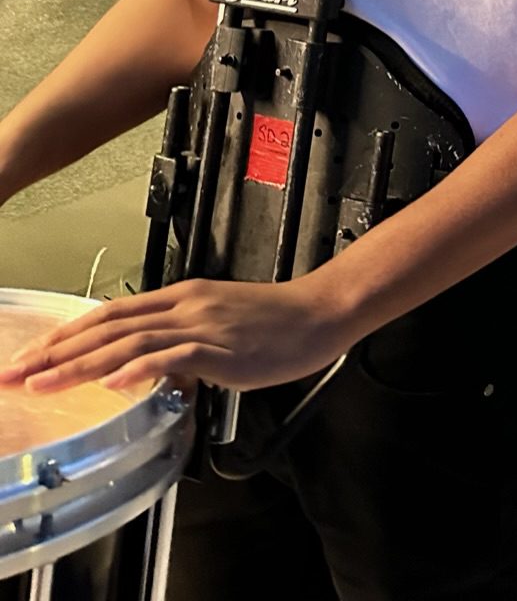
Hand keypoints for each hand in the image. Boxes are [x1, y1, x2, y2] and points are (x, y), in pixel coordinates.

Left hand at [0, 276, 356, 395]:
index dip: (66, 332)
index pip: (111, 313)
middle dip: (55, 352)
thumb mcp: (220, 322)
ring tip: (42, 383)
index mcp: (183, 298)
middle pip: (108, 327)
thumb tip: (147, 367)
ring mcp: (203, 326)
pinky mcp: (222, 348)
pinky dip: (139, 369)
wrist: (321, 312)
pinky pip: (172, 357)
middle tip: (14, 373)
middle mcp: (185, 307)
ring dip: (79, 365)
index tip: (32, 353)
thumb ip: (181, 341)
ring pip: (128, 342)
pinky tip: (114, 383)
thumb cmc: (277, 321)